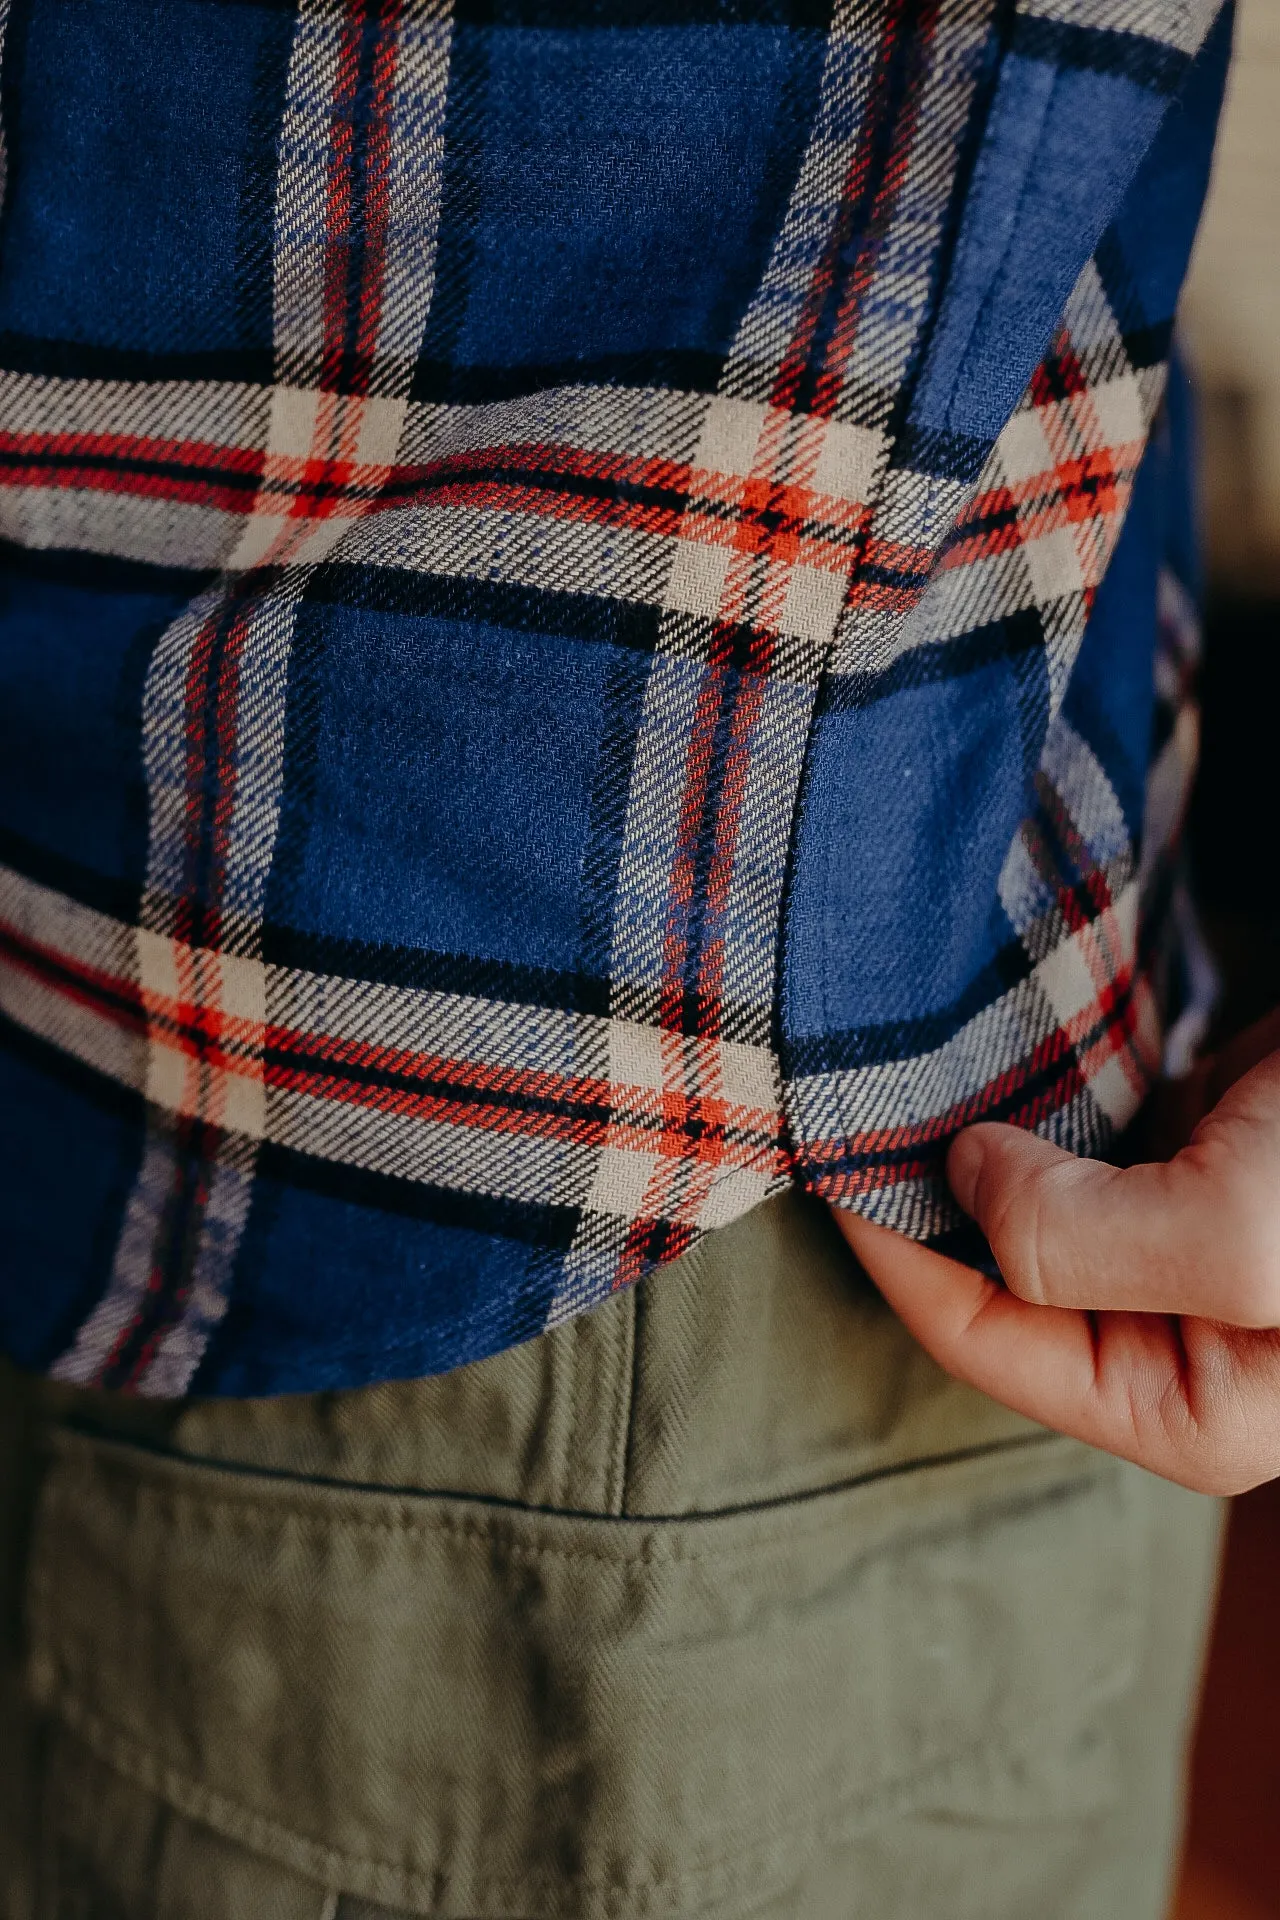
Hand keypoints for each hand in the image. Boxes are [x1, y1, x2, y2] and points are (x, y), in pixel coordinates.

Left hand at [831, 1010, 1279, 1494]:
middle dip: (925, 1200)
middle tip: (854, 1108)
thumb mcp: (1236, 1241)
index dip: (896, 1252)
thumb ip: (1078, 1240)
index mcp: (1182, 1410)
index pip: (980, 1341)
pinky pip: (1070, 1140)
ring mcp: (1176, 1244)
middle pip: (995, 1275)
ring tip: (895, 1075)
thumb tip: (965, 1176)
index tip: (834, 1158)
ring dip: (965, 1142)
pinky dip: (1022, 1096)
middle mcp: (1172, 1340)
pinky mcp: (1193, 1154)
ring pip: (1025, 1202)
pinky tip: (976, 1049)